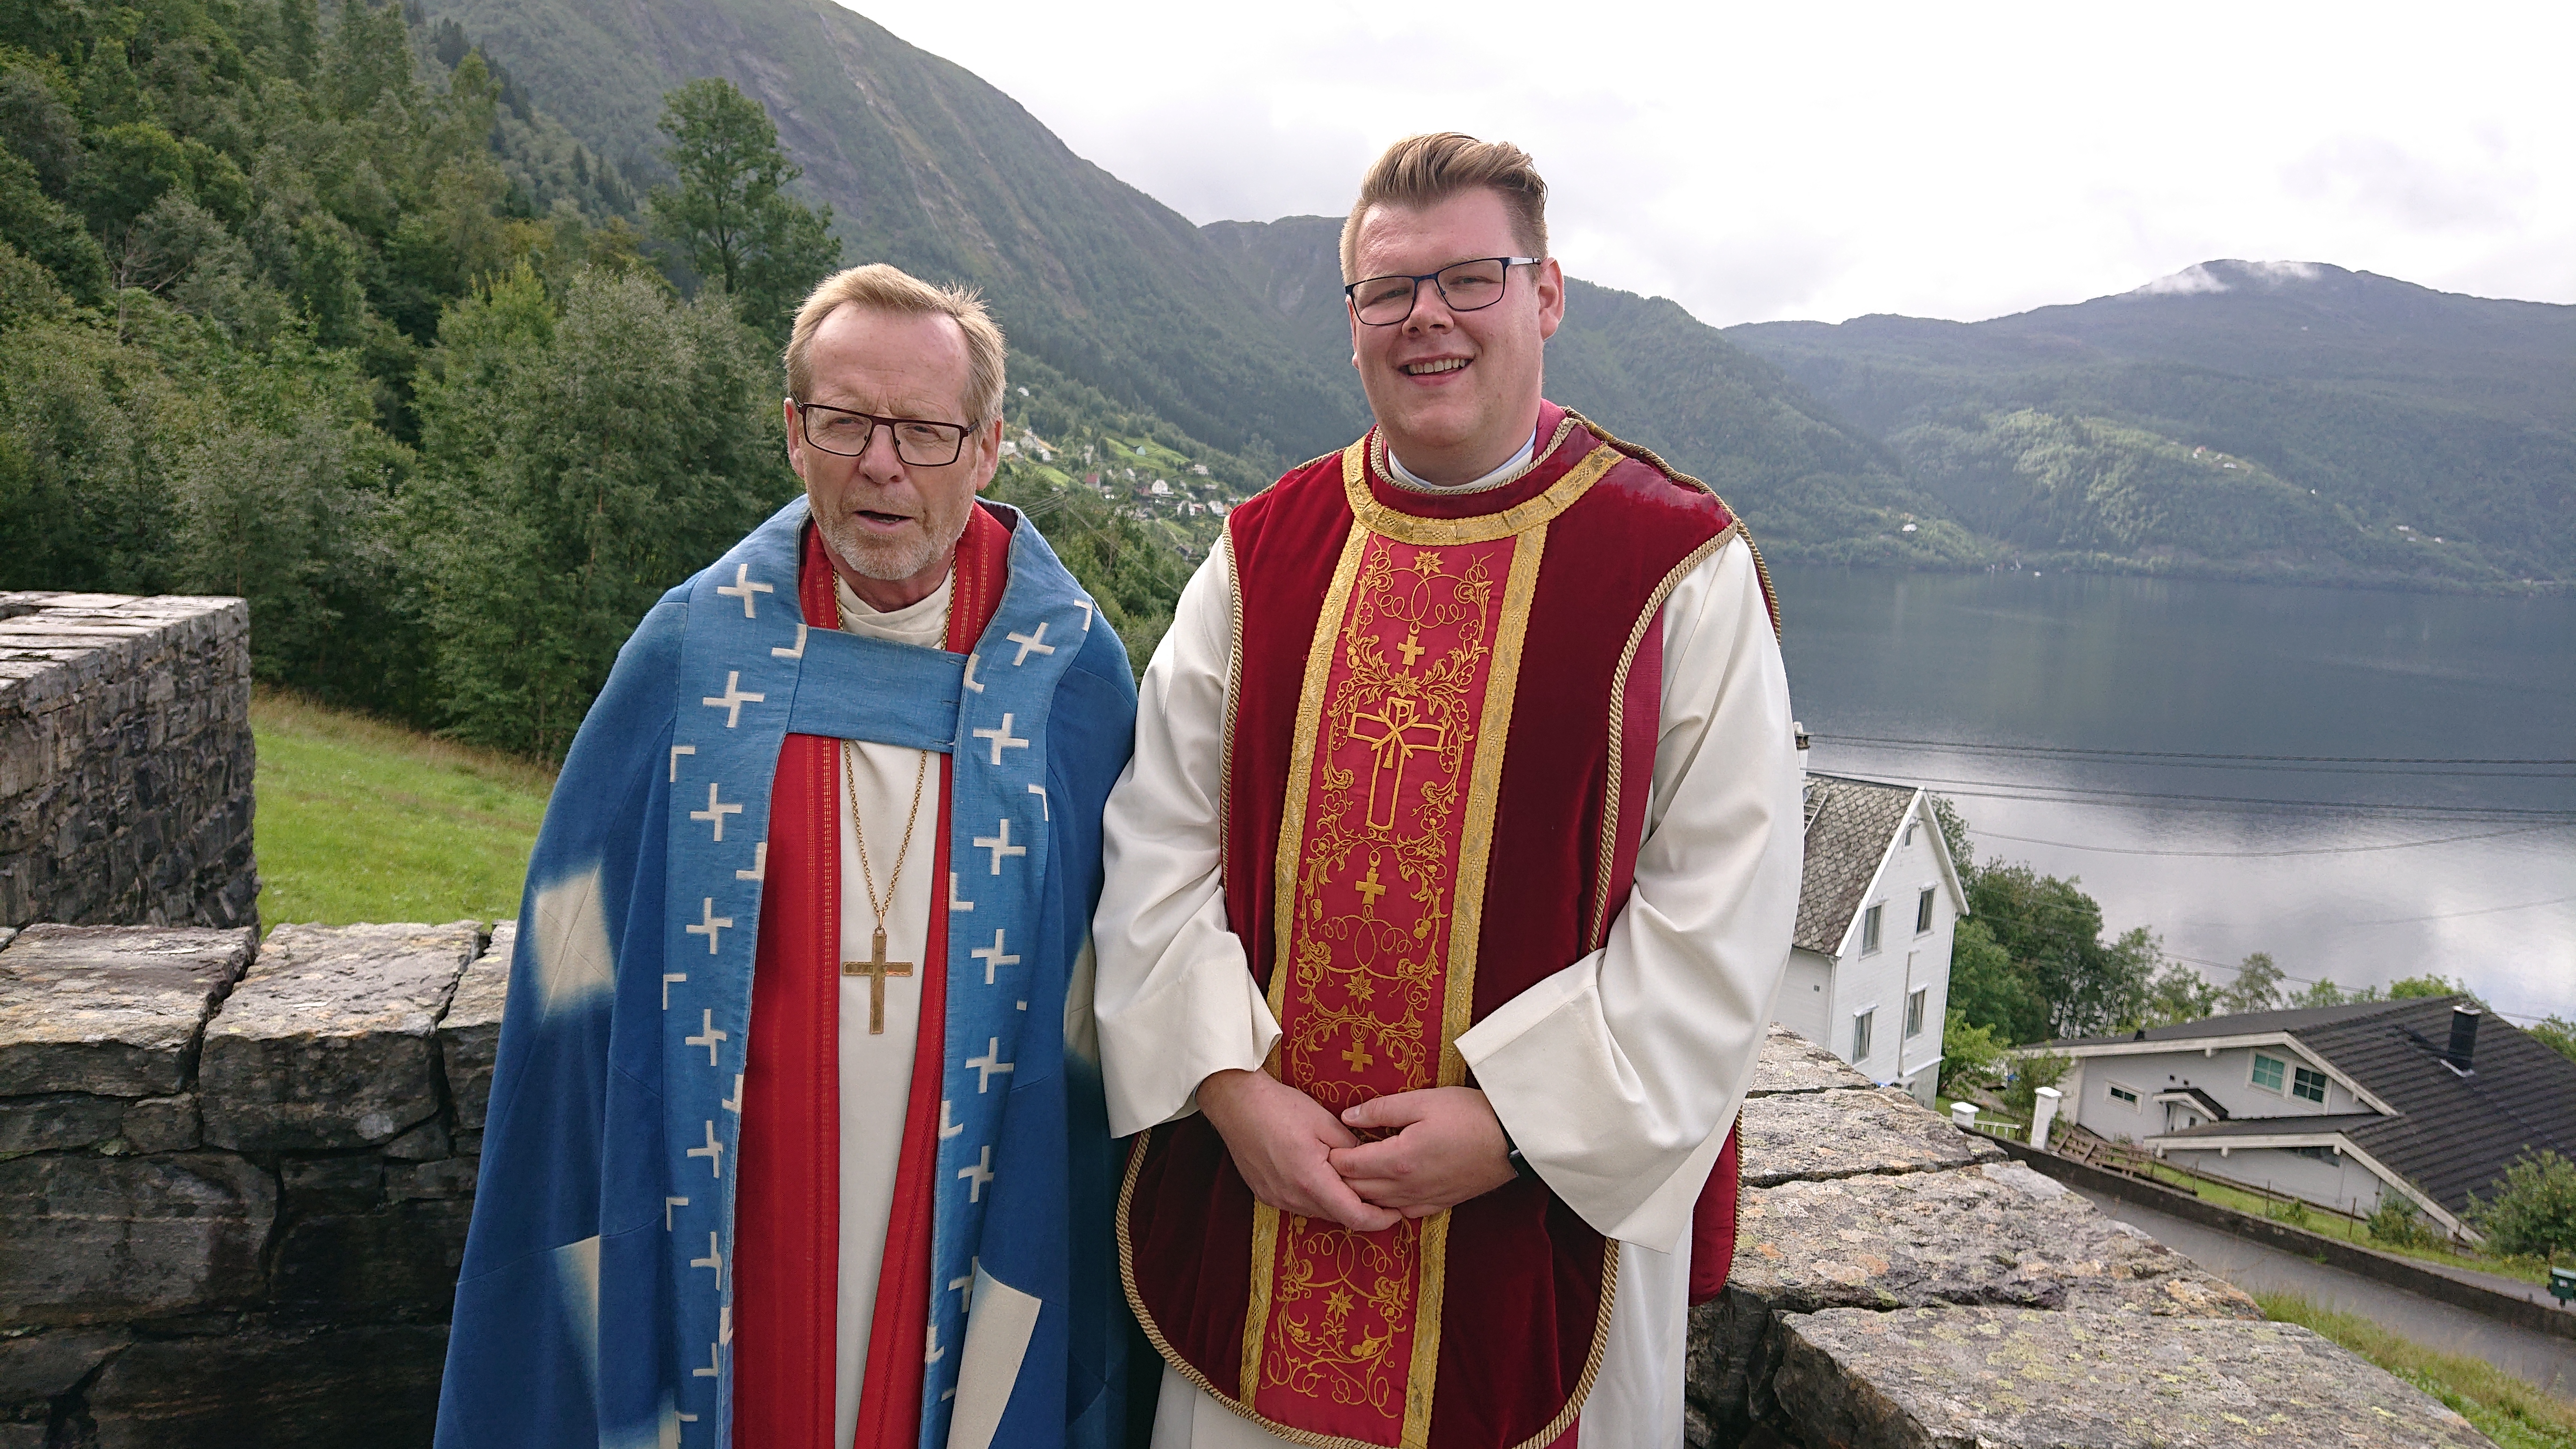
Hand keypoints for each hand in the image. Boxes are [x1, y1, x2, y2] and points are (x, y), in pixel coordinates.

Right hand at [1197, 1069, 1400, 1232]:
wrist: (1236, 1103)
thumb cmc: (1280, 1107)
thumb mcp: (1326, 1122)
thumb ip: (1352, 1149)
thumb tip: (1372, 1164)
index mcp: (1311, 1180)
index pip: (1355, 1217)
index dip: (1380, 1220)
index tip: (1397, 1212)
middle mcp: (1293, 1197)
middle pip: (1338, 1216)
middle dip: (1362, 1209)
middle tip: (1382, 1194)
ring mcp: (1277, 1198)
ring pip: (1319, 1212)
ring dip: (1338, 1203)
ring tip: (1354, 1183)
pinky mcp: (1266, 1194)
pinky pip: (1300, 1204)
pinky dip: (1317, 1197)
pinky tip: (1323, 1178)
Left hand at [1327, 1087, 1518, 1217]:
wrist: (1512, 1141)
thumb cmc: (1469, 1115)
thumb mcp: (1422, 1101)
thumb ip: (1381, 1110)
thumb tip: (1347, 1116)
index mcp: (1397, 1160)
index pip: (1348, 1166)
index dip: (1331, 1155)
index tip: (1324, 1143)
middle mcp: (1406, 1188)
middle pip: (1357, 1191)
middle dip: (1338, 1177)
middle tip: (1329, 1161)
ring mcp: (1423, 1200)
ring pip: (1377, 1206)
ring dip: (1359, 1193)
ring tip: (1350, 1175)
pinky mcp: (1439, 1204)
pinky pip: (1402, 1212)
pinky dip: (1386, 1205)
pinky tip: (1384, 1192)